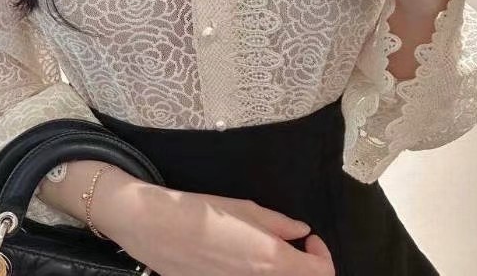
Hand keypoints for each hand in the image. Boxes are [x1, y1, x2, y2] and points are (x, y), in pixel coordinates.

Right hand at [94, 177, 334, 275]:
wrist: (155, 228)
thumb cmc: (200, 212)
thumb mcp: (244, 208)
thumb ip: (278, 223)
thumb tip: (300, 231)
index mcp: (270, 260)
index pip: (320, 274)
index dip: (321, 256)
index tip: (307, 240)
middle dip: (301, 266)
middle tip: (291, 246)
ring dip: (278, 270)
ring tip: (262, 249)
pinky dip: (253, 274)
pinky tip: (239, 258)